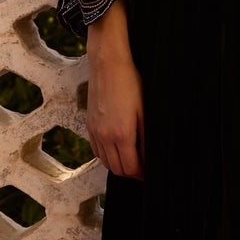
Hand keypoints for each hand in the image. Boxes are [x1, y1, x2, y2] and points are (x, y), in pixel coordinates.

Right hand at [86, 0, 144, 178]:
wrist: (108, 64)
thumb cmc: (130, 83)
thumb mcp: (145, 111)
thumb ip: (146, 137)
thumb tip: (149, 157)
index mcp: (121, 134)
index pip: (130, 168)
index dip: (141, 175)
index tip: (149, 173)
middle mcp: (105, 136)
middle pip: (117, 169)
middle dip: (131, 173)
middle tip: (143, 169)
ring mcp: (95, 131)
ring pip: (105, 162)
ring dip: (118, 166)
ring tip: (132, 160)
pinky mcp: (89, 125)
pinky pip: (96, 150)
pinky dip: (106, 156)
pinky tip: (117, 150)